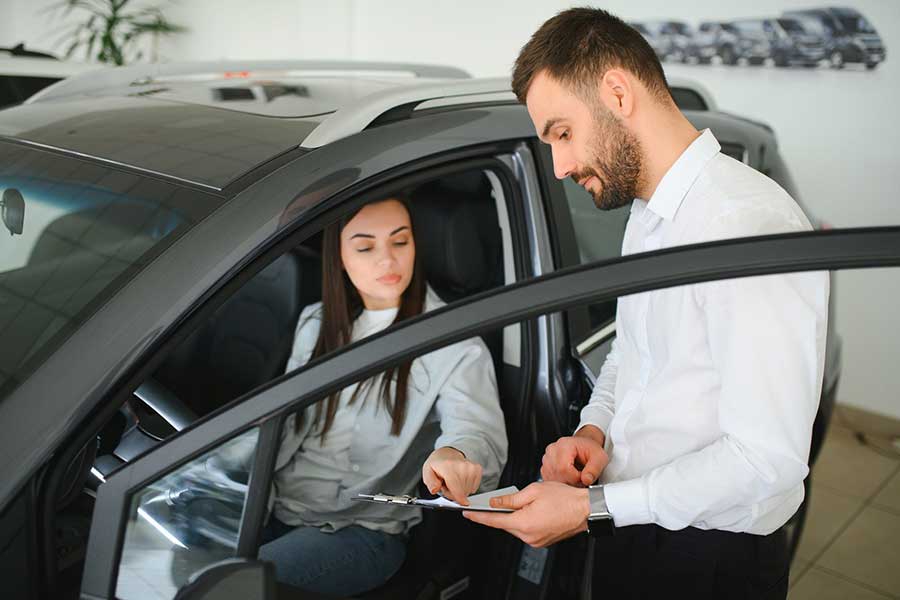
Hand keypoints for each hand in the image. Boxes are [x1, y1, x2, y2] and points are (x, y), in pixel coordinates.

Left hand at [422, 447, 482, 505]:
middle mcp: (461, 465)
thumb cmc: (437, 465)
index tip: (462, 503)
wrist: (447, 454)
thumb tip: (435, 489)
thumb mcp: (427, 472)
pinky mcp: (477, 468)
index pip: (456, 485)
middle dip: (454, 494)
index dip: (459, 497)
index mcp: (448, 466)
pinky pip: (474, 487)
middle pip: (463, 491)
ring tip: (453, 483)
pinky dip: (467, 487)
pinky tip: (461, 481)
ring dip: (461, 491)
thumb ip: (430, 482)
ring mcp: (471, 466)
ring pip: (469, 490)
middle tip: (447, 486)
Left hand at [463, 482, 589, 547]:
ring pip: (515, 527)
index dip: (479, 516)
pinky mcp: (542, 541)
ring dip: (514, 516)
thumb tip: (496, 502)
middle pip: (505, 524)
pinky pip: (526, 531)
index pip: (494, 521)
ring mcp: (536, 541)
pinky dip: (523, 521)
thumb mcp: (533, 491)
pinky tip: (529, 511)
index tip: (468, 513)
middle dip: (499, 513)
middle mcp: (528, 536)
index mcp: (524, 523)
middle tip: (496, 501)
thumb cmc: (564, 498)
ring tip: (522, 503)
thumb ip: (511, 498)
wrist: (585, 509)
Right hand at [541, 428, 608, 486]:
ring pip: (553, 479)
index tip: (584, 477)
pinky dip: (560, 483)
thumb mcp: (600, 457)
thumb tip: (586, 480)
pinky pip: (549, 481)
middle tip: (581, 477)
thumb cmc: (590, 450)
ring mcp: (546, 459)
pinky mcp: (545, 468)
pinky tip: (568, 478)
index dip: (576, 478)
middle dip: (572, 482)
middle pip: (557, 475)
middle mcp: (552, 450)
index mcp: (564, 445)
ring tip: (575, 477)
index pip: (564, 468)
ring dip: (566, 483)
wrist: (584, 447)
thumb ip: (594, 469)